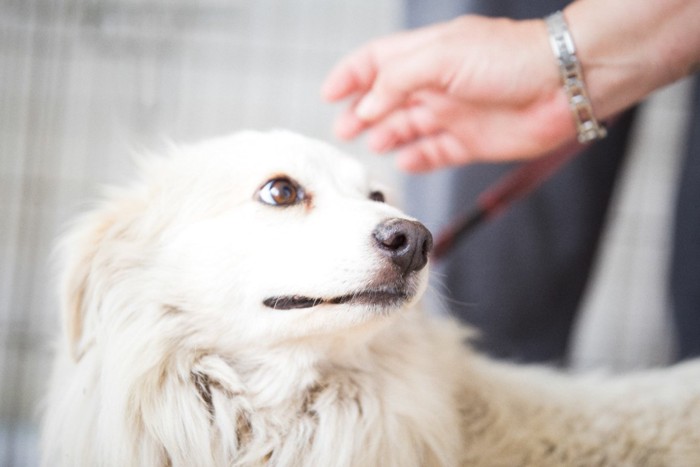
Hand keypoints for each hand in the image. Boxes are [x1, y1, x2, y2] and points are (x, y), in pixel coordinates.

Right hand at [321, 16, 575, 171]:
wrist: (563, 85)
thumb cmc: (507, 59)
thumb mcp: (440, 57)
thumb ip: (396, 80)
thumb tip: (366, 106)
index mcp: (426, 55)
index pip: (376, 62)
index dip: (350, 76)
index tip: (328, 94)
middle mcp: (436, 84)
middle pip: (386, 99)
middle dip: (361, 113)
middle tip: (342, 131)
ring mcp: (452, 114)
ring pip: (407, 127)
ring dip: (385, 135)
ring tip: (370, 145)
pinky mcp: (469, 141)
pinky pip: (434, 152)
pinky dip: (416, 157)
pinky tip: (403, 161)